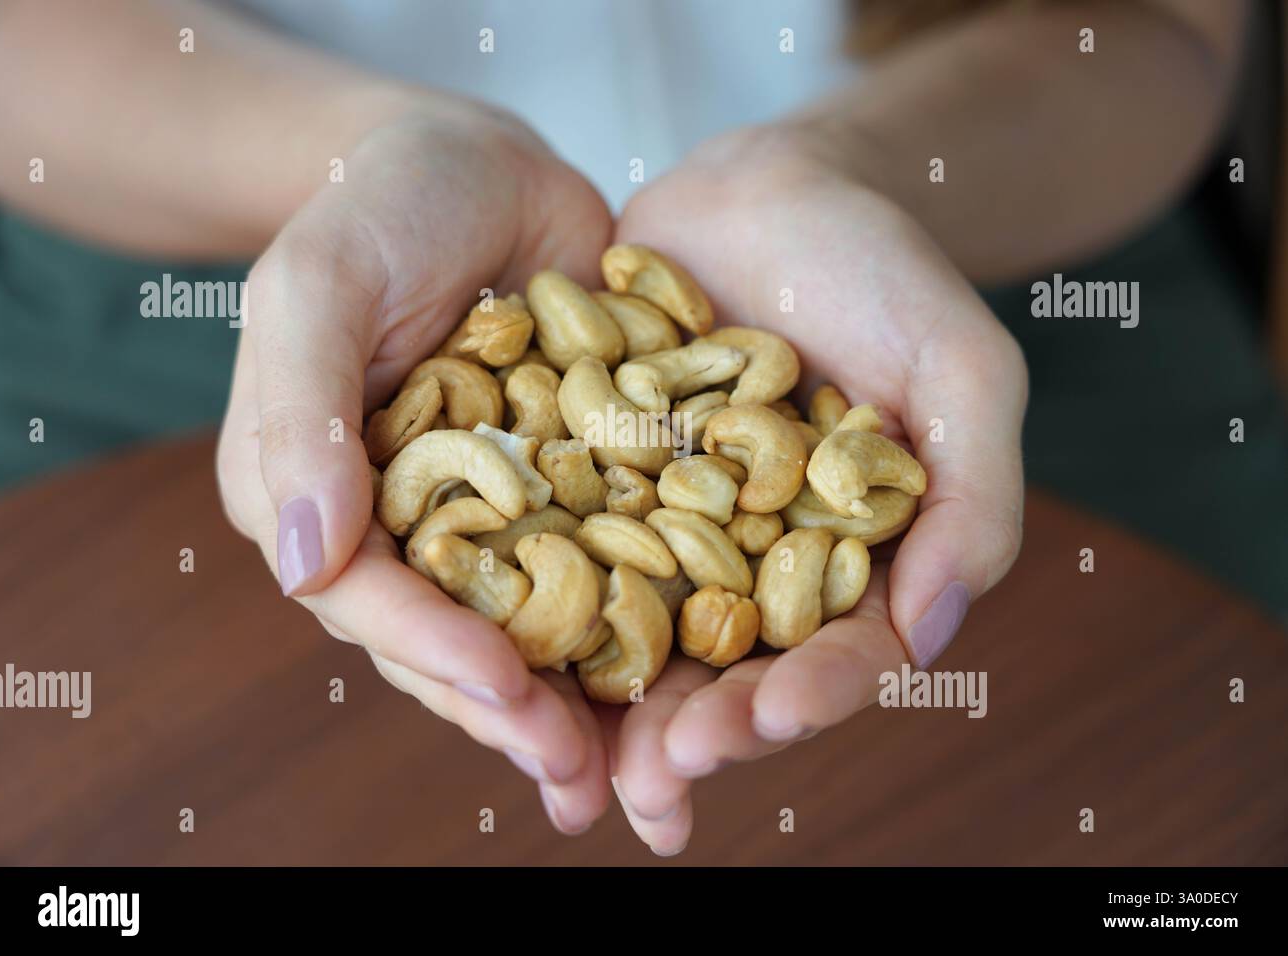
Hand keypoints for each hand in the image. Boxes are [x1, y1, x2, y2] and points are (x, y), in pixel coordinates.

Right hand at [216, 102, 614, 833]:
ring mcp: (491, 517)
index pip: (370, 599)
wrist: (478, 165)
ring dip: (579, 705)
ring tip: (636, 781)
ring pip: (529, 628)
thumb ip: (302, 416)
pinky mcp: (567, 493)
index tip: (509, 692)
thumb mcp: (322, 286)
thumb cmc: (379, 208)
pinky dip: (634, 627)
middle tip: (584, 783)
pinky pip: (599, 570)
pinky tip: (685, 682)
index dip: (435, 651)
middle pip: (453, 639)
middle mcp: (405, 527)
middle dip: (515, 714)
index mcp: (319, 498)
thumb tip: (300, 563)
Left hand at [604, 126, 1027, 853]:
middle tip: (652, 772)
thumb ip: (972, 498)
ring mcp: (671, 525)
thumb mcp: (961, 372)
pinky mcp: (599, 480)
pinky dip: (533, 597)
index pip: (839, 654)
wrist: (771, 189)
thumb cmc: (884, 272)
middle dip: (696, 727)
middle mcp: (756, 561)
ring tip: (566, 755)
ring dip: (607, 703)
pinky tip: (493, 645)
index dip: (804, 697)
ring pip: (639, 633)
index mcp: (850, 560)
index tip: (758, 719)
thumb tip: (933, 630)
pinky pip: (563, 547)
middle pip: (729, 668)